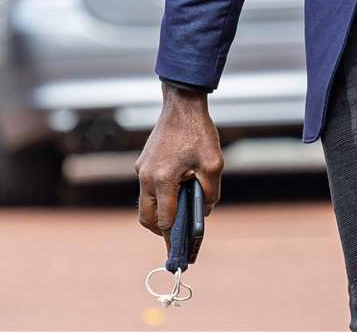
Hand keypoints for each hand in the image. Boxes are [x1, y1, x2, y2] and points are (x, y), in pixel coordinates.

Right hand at [136, 84, 223, 251]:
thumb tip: (205, 211)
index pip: (164, 220)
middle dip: (161, 230)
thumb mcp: (214, 164)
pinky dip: (160, 195)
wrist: (182, 103)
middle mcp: (146, 177)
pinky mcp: (143, 162)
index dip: (173, 238)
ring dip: (161, 211)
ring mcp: (142, 169)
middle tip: (178, 236)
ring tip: (182, 212)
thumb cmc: (199, 132)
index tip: (181, 252)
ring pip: (146, 203)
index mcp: (162, 180)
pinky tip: (179, 189)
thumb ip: (210, 192)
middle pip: (147, 218)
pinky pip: (149, 187)